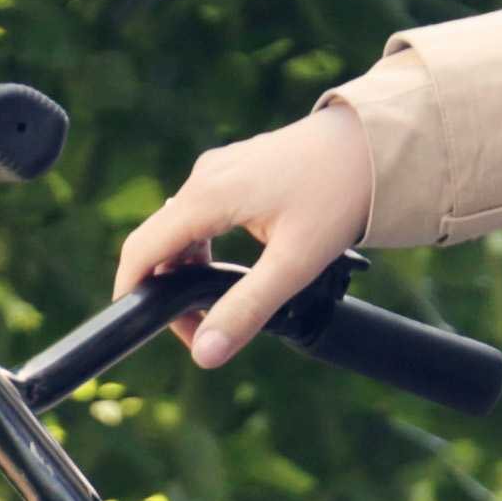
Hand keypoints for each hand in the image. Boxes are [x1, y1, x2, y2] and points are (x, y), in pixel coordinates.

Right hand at [112, 108, 375, 368]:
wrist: (370, 145)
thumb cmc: (337, 196)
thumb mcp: (293, 264)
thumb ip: (246, 311)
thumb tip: (205, 354)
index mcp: (207, 196)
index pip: (143, 248)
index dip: (131, 289)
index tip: (132, 322)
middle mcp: (203, 178)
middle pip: (158, 241)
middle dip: (166, 288)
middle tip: (197, 332)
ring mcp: (218, 170)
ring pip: (180, 229)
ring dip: (187, 271)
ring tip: (217, 309)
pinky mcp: (234, 171)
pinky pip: (200, 214)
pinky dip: (203, 249)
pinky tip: (229, 273)